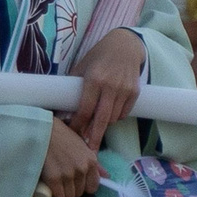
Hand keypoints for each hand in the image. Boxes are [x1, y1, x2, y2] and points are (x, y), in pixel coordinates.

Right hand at [40, 117, 101, 196]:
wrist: (42, 130)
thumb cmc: (61, 136)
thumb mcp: (82, 146)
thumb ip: (95, 163)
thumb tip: (107, 176)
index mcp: (91, 161)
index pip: (92, 187)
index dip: (83, 186)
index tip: (75, 183)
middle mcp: (82, 169)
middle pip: (80, 192)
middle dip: (71, 189)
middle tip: (63, 180)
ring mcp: (68, 174)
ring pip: (69, 196)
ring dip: (62, 192)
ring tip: (56, 183)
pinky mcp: (54, 178)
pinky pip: (58, 196)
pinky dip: (54, 193)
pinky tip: (50, 185)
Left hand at [68, 29, 144, 149]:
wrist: (124, 46)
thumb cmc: (97, 57)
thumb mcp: (81, 68)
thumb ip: (73, 88)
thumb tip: (61, 110)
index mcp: (94, 80)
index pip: (85, 109)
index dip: (78, 124)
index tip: (73, 133)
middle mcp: (110, 86)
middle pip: (102, 119)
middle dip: (94, 137)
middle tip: (90, 150)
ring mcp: (125, 90)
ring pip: (113, 118)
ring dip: (103, 124)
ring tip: (95, 125)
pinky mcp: (135, 92)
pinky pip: (124, 113)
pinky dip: (115, 117)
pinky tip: (108, 113)